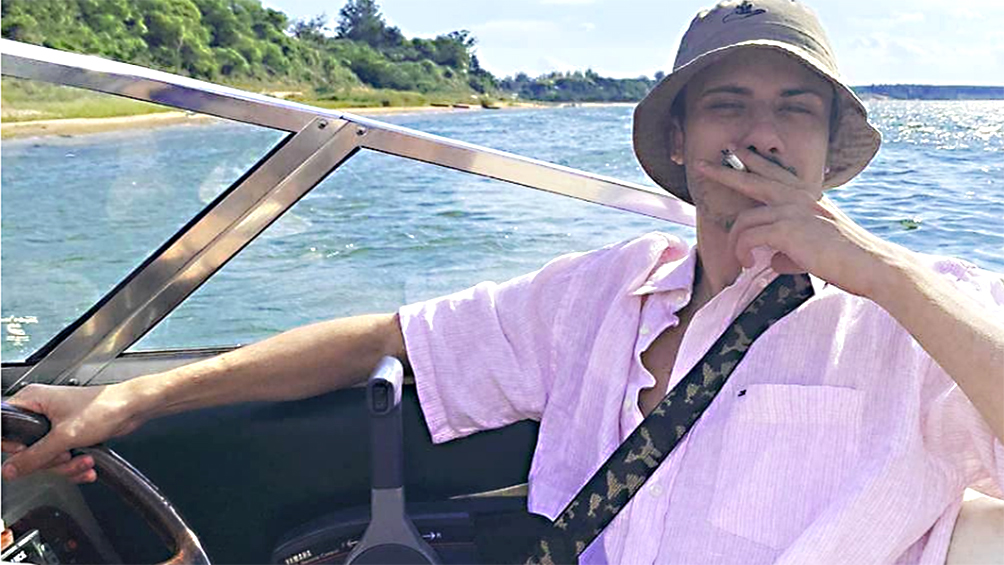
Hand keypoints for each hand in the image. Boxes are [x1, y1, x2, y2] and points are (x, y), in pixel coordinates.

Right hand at [2, 383, 144, 482]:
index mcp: (32, 400)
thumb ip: (34, 456)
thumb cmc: (104, 407)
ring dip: (67, 465)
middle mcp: (41, 410)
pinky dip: (75, 465)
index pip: (5, 428)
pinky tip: (87, 465)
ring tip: (84, 459)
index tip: (28, 453)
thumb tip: (10, 469)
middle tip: (65, 455)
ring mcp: (56, 424)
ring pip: (47, 457)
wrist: (133, 408)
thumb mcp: (64, 436)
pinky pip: (63, 457)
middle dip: (50, 460)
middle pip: (27, 449)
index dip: (14, 447)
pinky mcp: (70, 434)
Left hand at [695, 147, 899, 298]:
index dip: (753, 162)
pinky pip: (749, 236)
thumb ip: (791, 251)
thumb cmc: (848, 261)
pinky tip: (749, 263)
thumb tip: (773, 260)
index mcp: (808, 198)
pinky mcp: (789, 229)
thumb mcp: (816, 250)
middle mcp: (800, 198)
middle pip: (753, 178)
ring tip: (741, 262)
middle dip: (724, 172)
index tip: (736, 152)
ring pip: (745, 219)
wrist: (873, 266)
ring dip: (736, 243)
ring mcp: (794, 211)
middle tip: (700, 164)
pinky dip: (743, 251)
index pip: (776, 173)